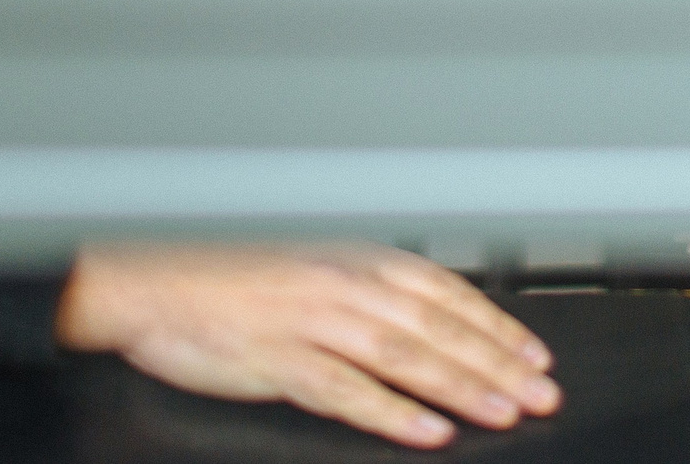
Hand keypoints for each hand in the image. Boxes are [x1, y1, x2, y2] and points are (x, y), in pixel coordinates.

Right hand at [56, 242, 560, 448]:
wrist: (148, 281)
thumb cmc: (224, 277)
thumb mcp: (308, 267)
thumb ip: (364, 289)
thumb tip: (421, 315)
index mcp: (355, 258)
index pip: (446, 292)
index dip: (497, 324)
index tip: (534, 353)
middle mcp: (344, 284)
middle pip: (438, 328)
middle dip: (498, 363)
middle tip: (542, 392)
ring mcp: (315, 321)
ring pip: (407, 357)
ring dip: (463, 387)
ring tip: (504, 412)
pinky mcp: (282, 360)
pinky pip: (349, 391)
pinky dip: (395, 413)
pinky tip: (429, 431)